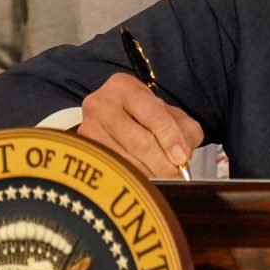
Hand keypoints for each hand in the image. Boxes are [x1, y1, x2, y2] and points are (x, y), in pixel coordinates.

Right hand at [75, 72, 203, 177]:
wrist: (115, 120)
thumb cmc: (146, 117)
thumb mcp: (170, 115)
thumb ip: (185, 131)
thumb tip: (182, 156)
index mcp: (124, 87)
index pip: (151, 113)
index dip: (169, 137)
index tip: (182, 158)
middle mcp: (100, 104)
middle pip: (136, 140)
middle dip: (160, 162)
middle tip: (175, 175)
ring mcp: (88, 128)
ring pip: (124, 159)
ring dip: (148, 174)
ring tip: (162, 179)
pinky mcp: (84, 151)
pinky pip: (113, 170)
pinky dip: (132, 179)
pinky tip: (144, 181)